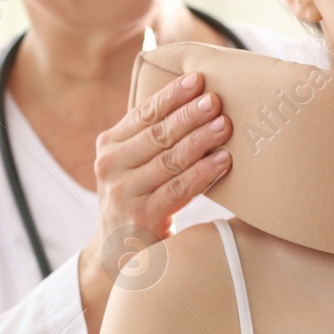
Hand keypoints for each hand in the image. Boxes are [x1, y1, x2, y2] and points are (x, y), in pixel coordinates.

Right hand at [80, 73, 231, 333]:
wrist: (118, 254)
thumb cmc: (138, 198)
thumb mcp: (134, 164)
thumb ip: (152, 137)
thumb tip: (197, 98)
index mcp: (109, 146)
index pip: (143, 114)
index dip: (171, 95)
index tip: (197, 79)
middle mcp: (110, 167)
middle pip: (157, 135)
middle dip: (190, 115)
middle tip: (217, 100)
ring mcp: (123, 193)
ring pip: (169, 160)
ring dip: (200, 141)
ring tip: (225, 125)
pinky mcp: (141, 217)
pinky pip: (178, 190)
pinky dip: (202, 173)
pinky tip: (223, 160)